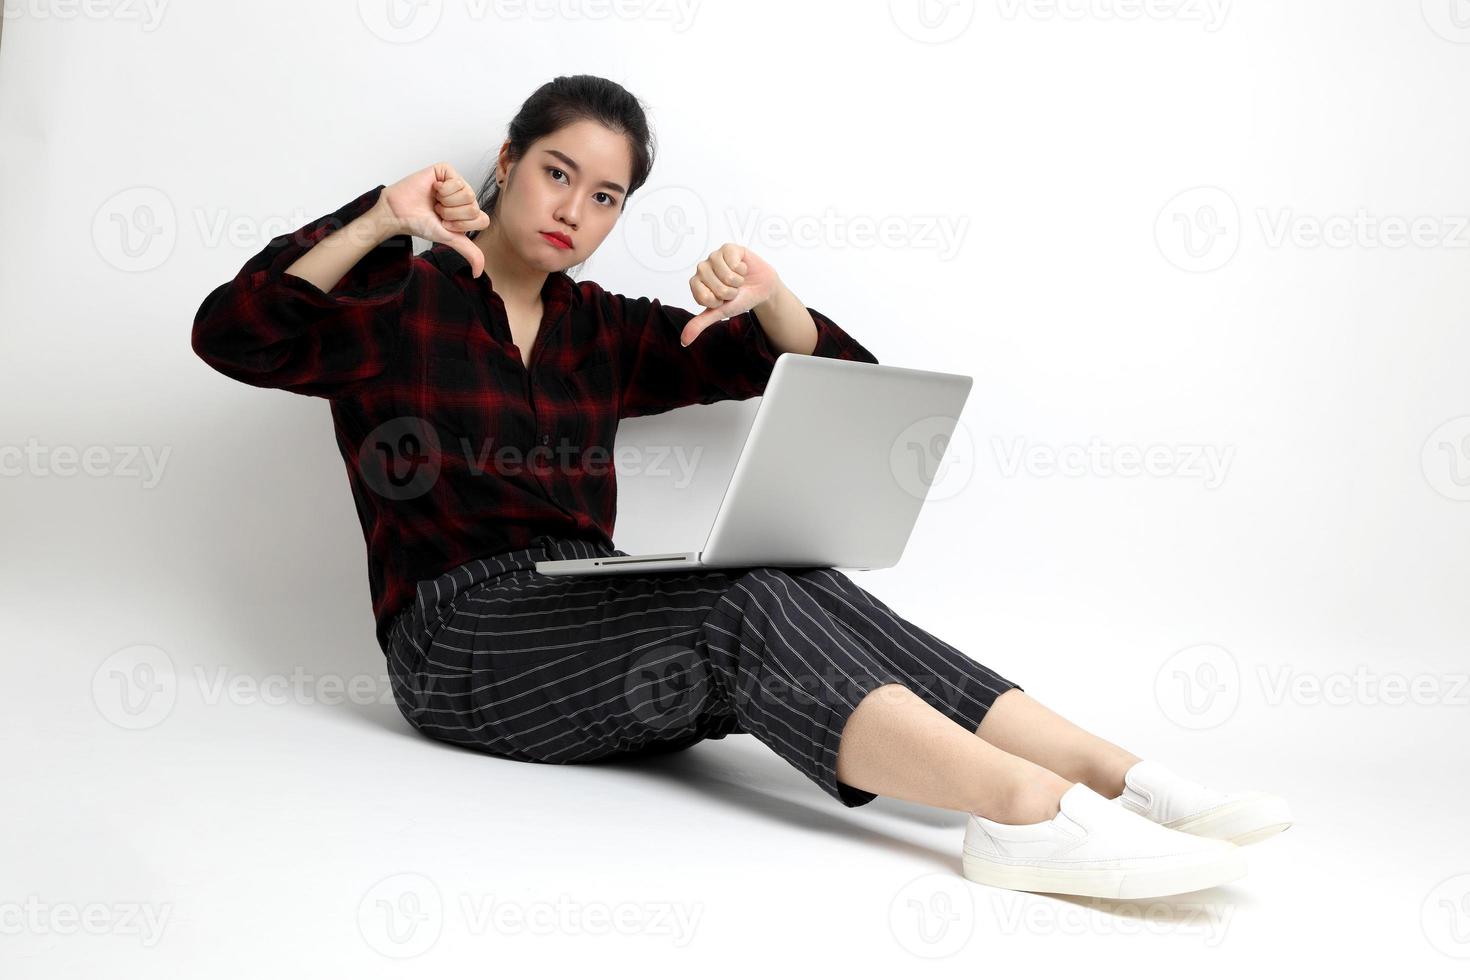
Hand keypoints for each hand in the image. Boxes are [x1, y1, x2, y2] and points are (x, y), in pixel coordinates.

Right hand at [377, 162, 489, 276]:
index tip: (445, 224)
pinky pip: (456, 182)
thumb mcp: (449, 239)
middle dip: (452, 215)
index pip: (482, 220)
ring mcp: (457, 182)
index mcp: (469, 212)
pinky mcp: (446, 170)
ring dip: (446, 202)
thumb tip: (477, 273)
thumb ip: (469, 252)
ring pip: (467, 194)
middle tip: (438, 212)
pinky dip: (442, 190)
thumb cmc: (421, 223)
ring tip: (434, 201)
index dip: (462, 226)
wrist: (399, 212)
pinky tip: (432, 190)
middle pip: (475, 207)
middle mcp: (466, 196)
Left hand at [682, 244, 779, 345]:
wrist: (762, 288)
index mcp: (696, 283)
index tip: (723, 300)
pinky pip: (733, 262)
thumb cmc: (740, 298)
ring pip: (726, 275)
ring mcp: (714, 257)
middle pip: (717, 287)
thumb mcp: (719, 313)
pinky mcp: (728, 248)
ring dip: (737, 282)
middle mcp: (702, 268)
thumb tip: (684, 341)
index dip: (719, 301)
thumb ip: (700, 324)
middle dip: (730, 292)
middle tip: (733, 289)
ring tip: (738, 280)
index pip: (704, 297)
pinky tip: (742, 268)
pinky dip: (743, 270)